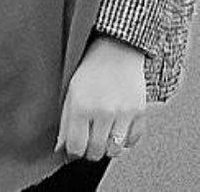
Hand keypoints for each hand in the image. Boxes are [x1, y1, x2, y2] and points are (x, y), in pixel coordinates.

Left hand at [56, 33, 148, 162]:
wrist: (117, 46)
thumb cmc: (92, 66)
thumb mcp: (71, 90)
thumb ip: (65, 122)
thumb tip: (61, 148)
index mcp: (81, 106)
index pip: (76, 148)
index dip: (74, 151)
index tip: (76, 146)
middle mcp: (103, 111)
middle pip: (96, 152)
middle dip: (90, 150)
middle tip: (90, 139)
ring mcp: (123, 112)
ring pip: (114, 150)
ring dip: (108, 146)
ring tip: (105, 133)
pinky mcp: (139, 111)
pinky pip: (133, 140)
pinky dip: (126, 139)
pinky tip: (119, 127)